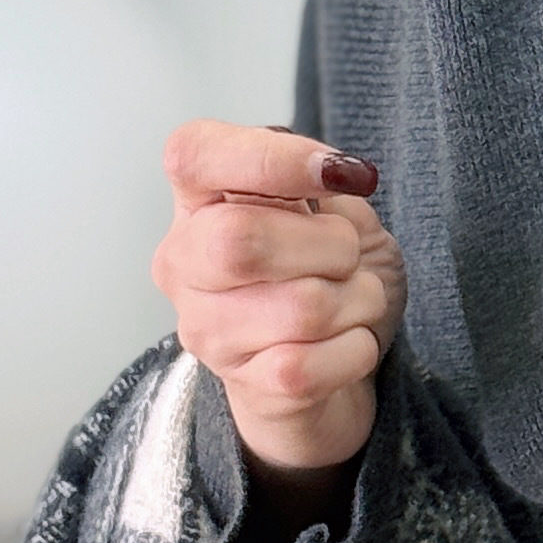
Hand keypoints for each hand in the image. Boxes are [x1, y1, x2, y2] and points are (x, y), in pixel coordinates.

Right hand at [153, 122, 406, 479]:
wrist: (334, 374)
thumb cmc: (326, 276)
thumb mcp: (332, 210)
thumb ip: (323, 183)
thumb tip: (333, 174)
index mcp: (198, 201)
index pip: (194, 155)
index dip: (271, 158)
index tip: (337, 175)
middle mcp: (184, 264)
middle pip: (240, 239)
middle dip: (330, 244)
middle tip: (348, 255)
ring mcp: (208, 331)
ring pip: (301, 308)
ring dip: (359, 299)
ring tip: (353, 302)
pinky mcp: (247, 388)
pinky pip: (312, 364)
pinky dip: (356, 348)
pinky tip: (349, 342)